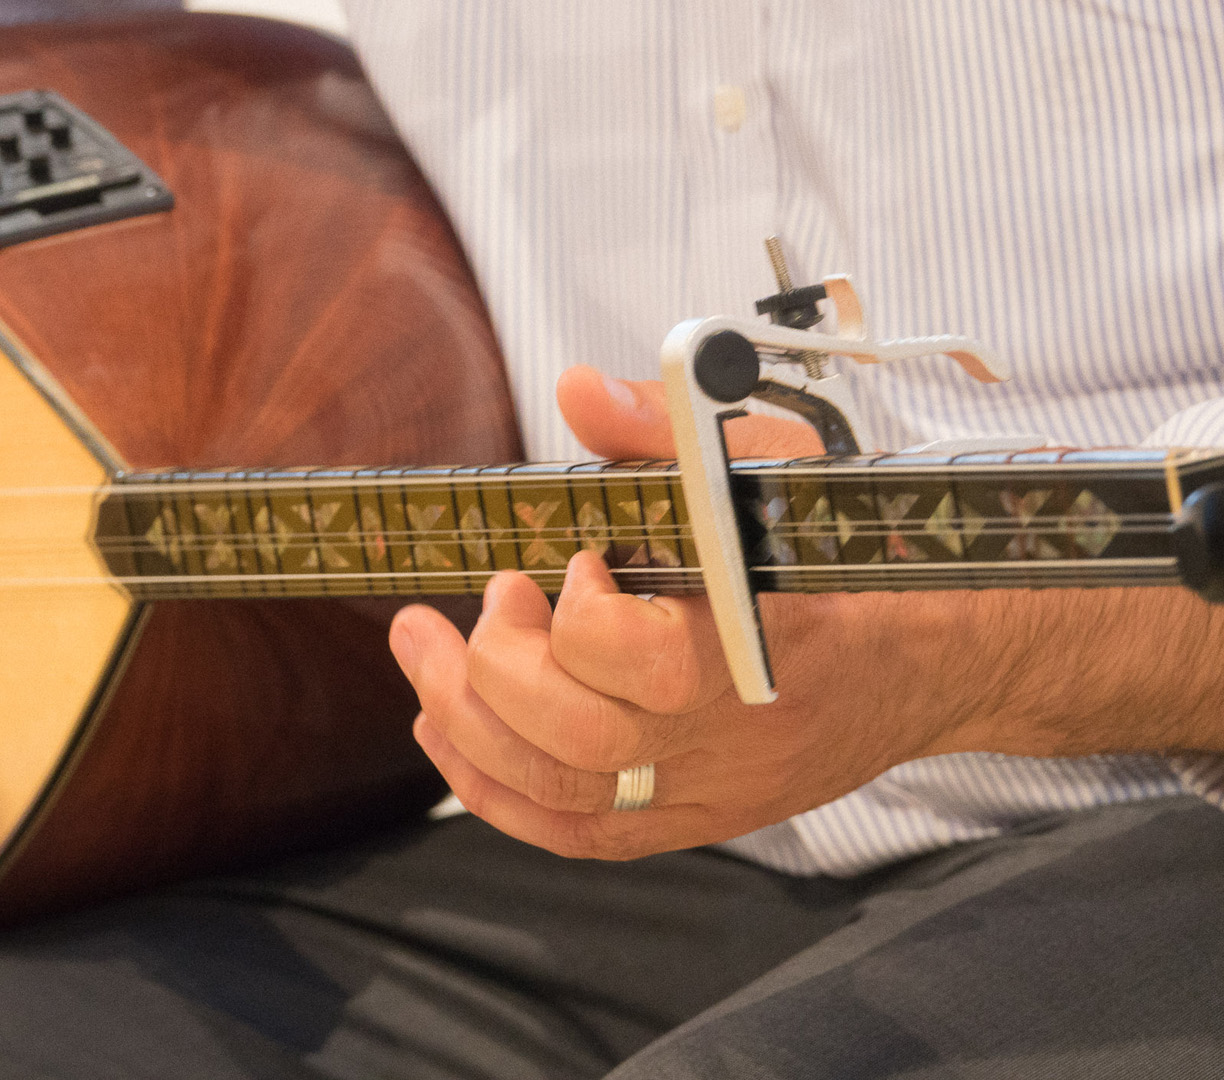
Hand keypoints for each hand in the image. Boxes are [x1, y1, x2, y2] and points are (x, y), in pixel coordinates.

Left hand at [387, 365, 1223, 859]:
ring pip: (562, 793)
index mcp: (766, 645)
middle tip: (489, 598)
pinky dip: (495, 791)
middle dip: (497, 667)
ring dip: (468, 722)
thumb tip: (577, 388)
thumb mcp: (770, 465)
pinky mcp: (691, 818)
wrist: (930, 654)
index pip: (645, 662)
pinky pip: (575, 834)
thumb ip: (667, 432)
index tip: (576, 561)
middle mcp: (735, 737)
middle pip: (582, 738)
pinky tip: (448, 732)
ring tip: (428, 653)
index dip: (580, 615)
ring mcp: (710, 790)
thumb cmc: (842, 553)